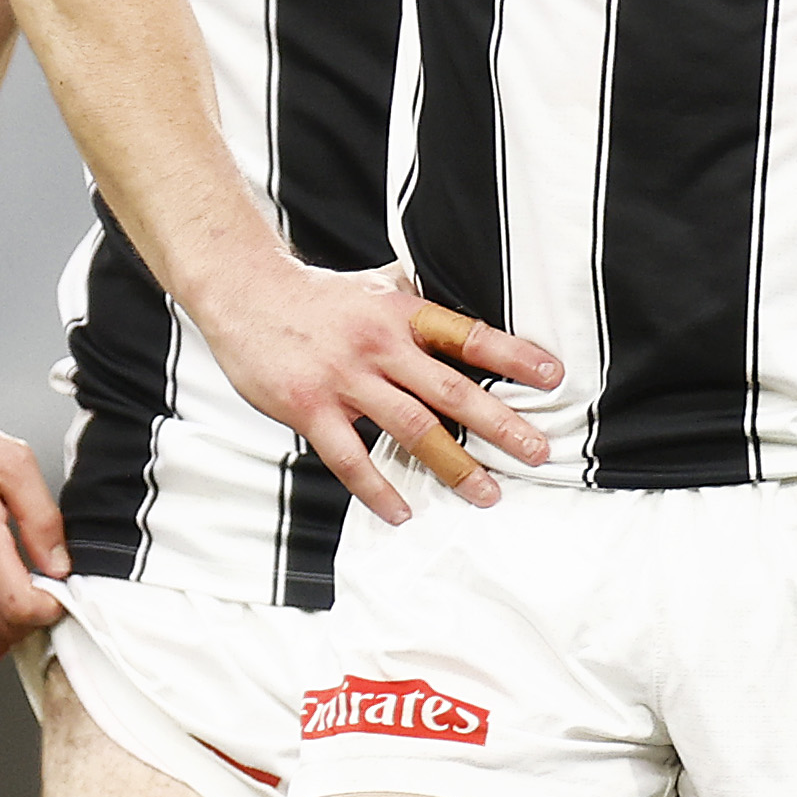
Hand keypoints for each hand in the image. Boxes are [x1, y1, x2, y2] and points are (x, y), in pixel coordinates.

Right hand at [0, 385, 68, 668]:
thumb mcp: (14, 463)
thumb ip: (42, 519)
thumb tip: (59, 565)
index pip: (19, 608)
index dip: (50, 609)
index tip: (60, 593)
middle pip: (4, 629)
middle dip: (36, 617)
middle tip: (46, 591)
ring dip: (11, 629)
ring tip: (22, 598)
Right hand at [189, 270, 560, 523]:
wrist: (242, 293)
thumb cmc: (311, 295)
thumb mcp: (369, 285)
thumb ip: (408, 299)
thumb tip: (448, 294)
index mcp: (399, 314)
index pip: (466, 336)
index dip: (513, 356)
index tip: (553, 377)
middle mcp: (378, 346)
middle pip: (450, 389)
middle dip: (499, 424)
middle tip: (537, 451)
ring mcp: (343, 379)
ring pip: (410, 428)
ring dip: (453, 464)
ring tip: (487, 493)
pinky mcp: (309, 408)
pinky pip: (351, 458)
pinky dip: (378, 489)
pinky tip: (403, 511)